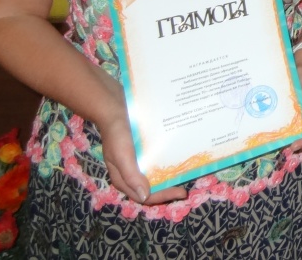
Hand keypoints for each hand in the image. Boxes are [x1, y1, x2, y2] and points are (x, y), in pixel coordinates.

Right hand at [94, 79, 186, 204]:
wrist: (115, 105)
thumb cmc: (117, 132)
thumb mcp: (121, 155)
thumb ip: (131, 176)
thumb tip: (145, 196)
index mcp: (123, 178)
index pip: (145, 196)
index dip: (163, 197)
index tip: (181, 192)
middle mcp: (132, 171)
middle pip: (152, 187)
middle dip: (168, 188)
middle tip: (187, 185)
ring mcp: (138, 159)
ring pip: (156, 174)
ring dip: (170, 175)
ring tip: (186, 171)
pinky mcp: (144, 148)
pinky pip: (158, 158)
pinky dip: (168, 160)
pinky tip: (180, 155)